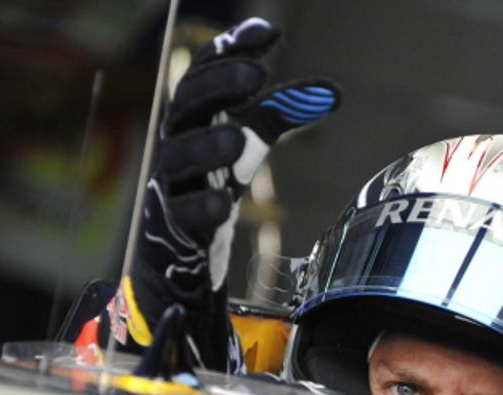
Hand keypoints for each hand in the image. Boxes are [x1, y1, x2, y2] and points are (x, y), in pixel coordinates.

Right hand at [112, 17, 340, 358]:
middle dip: (219, 86)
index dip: (231, 50)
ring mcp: (171, 184)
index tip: (268, 35)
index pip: (205, 72)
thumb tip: (332, 91)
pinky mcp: (173, 227)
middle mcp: (177, 142)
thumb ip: (279, 113)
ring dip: (208, 146)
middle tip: (257, 75)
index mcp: (193, 116)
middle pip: (187, 105)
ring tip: (238, 141)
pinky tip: (222, 204)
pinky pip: (183, 213)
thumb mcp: (245, 141)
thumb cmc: (210, 182)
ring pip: (179, 158)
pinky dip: (201, 207)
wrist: (177, 252)